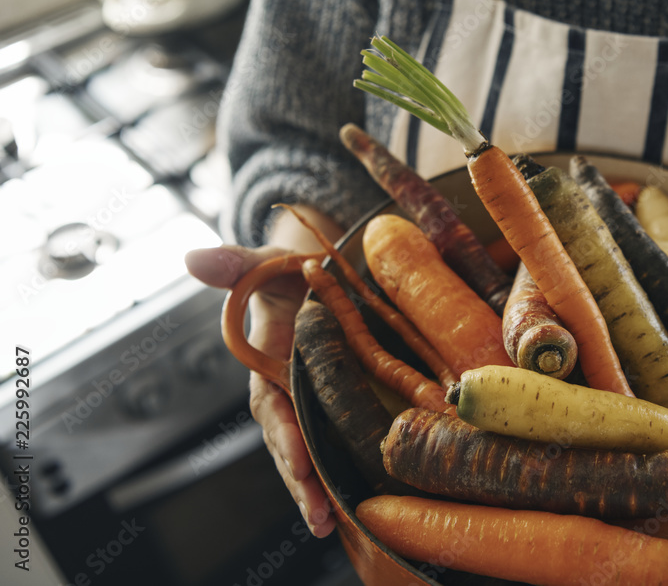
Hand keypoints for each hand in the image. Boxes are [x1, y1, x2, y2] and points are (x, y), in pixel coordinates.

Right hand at [185, 244, 336, 537]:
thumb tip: (193, 257)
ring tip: (334, 524)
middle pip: (289, 445)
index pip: (271, 408)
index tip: (298, 459)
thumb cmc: (284, 271)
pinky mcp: (335, 407)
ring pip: (311, 454)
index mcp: (266, 368)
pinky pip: (336, 444)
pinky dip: (343, 473)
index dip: (283, 434)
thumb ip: (234, 265)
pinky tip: (360, 506)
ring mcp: (310, 405)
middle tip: (319, 515)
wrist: (313, 274)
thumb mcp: (263, 264)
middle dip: (301, 481)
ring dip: (319, 490)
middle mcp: (286, 394)